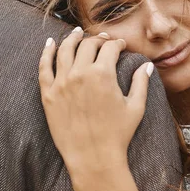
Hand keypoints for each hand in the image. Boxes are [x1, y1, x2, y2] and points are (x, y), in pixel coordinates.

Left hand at [39, 27, 154, 180]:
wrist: (93, 158)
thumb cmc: (117, 135)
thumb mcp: (135, 107)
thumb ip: (140, 83)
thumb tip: (146, 65)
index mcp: (103, 74)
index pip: (109, 47)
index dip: (117, 43)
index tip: (120, 45)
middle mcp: (80, 73)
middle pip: (87, 45)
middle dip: (98, 39)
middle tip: (102, 40)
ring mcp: (61, 83)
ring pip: (64, 50)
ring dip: (72, 38)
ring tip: (76, 33)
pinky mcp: (48, 94)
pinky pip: (44, 67)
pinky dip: (46, 52)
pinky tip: (50, 44)